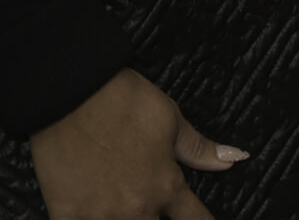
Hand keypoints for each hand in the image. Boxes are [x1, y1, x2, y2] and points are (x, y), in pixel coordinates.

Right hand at [29, 68, 245, 219]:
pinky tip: (94, 210)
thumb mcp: (170, 119)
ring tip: (121, 202)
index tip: (200, 219)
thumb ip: (199, 149)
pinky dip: (90, 218)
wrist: (70, 92)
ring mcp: (98, 216)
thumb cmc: (122, 101)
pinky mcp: (65, 214)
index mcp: (165, 188)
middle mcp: (135, 210)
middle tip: (150, 200)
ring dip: (127, 217)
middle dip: (158, 217)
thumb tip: (233, 159)